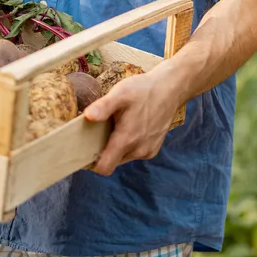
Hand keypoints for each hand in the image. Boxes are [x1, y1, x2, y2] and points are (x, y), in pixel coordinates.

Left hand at [81, 62, 186, 176]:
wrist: (170, 89)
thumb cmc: (143, 90)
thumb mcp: (121, 93)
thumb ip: (103, 106)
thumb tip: (87, 117)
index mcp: (126, 139)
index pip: (104, 167)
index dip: (92, 163)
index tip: (85, 151)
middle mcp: (138, 150)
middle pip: (112, 162)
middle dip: (104, 151)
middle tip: (101, 132)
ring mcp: (147, 151)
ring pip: (123, 158)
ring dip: (117, 147)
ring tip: (118, 126)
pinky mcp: (153, 149)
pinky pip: (134, 153)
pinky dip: (129, 145)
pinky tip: (132, 127)